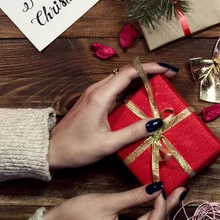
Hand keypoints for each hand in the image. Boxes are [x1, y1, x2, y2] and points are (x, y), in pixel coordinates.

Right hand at [44, 183, 186, 219]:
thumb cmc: (77, 214)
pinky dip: (151, 217)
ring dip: (161, 214)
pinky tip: (157, 203)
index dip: (162, 208)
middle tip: (179, 191)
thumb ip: (136, 196)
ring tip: (171, 195)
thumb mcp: (108, 201)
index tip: (163, 188)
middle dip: (167, 211)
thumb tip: (158, 187)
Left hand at [48, 61, 177, 168]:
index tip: (168, 70)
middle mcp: (97, 90)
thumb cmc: (77, 148)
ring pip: (121, 79)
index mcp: (101, 96)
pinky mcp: (93, 101)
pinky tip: (142, 97)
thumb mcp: (108, 144)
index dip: (150, 68)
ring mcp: (94, 94)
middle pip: (127, 72)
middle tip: (169, 77)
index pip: (129, 73)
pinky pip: (116, 88)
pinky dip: (132, 88)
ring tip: (160, 85)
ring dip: (141, 79)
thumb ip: (133, 132)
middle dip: (150, 72)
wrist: (50, 151)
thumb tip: (157, 122)